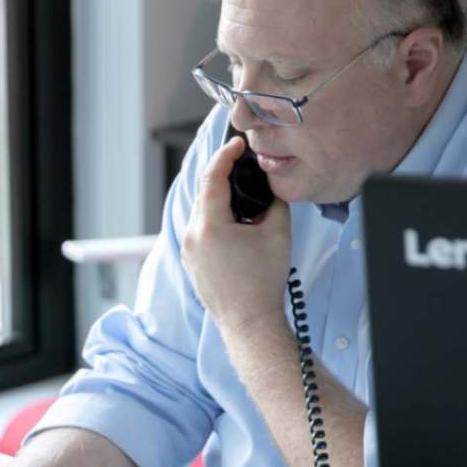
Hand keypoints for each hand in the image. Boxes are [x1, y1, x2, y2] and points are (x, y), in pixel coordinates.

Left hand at [181, 135, 291, 332]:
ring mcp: (188, 251)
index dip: (225, 155)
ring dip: (218, 199)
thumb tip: (268, 185)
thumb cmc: (263, 282)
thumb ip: (274, 201)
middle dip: (222, 176)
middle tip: (241, 166)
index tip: (236, 145)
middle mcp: (192, 236)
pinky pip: (199, 231)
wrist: (249, 322)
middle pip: (204, 192)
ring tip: (240, 196)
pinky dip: (213, 220)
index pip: (213, 177)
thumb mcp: (278, 234)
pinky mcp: (191, 263)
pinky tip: (232, 222)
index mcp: (210, 226)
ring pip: (200, 212)